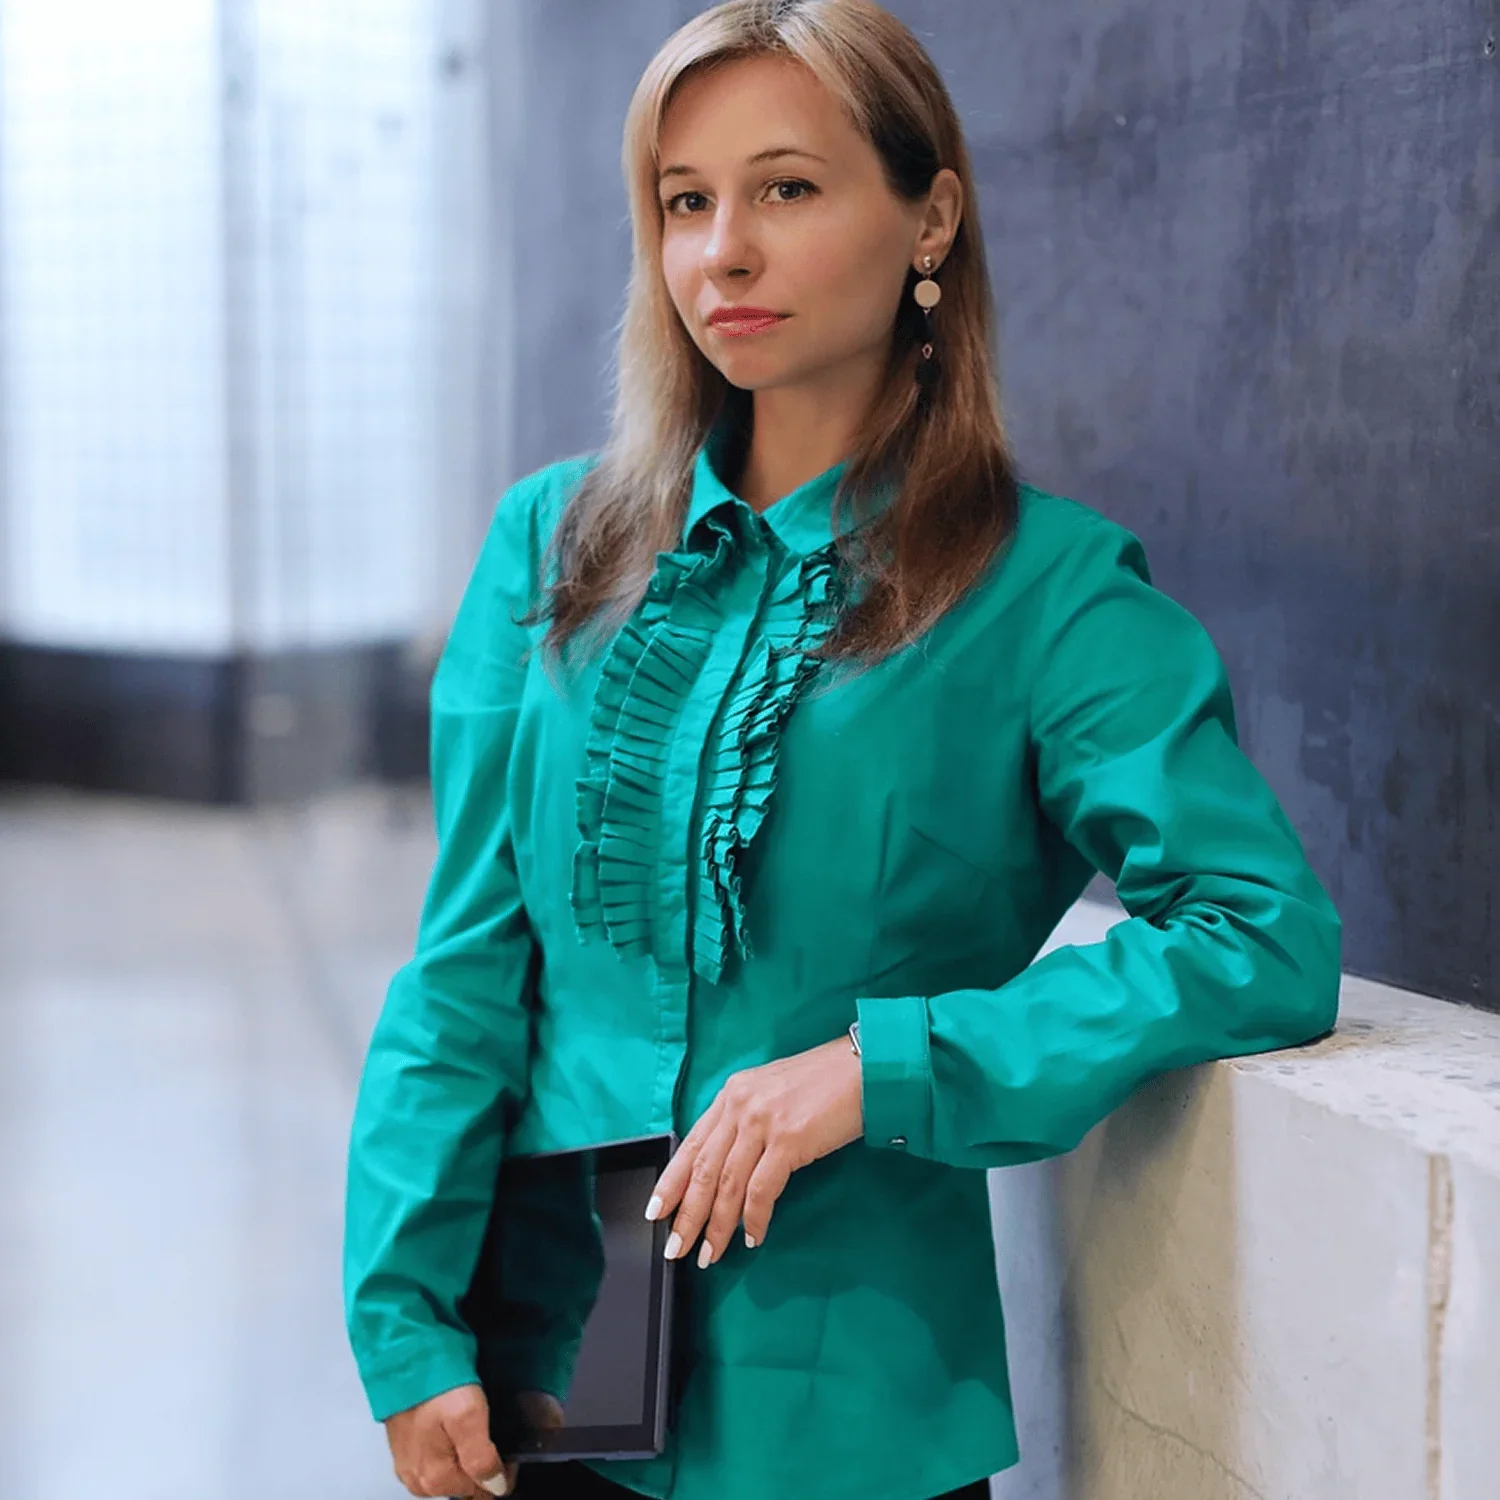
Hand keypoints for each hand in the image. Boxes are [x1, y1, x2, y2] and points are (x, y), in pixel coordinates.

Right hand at [384, 1383, 560, 1496]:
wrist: (402, 1355)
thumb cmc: (434, 1382)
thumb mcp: (467, 1417)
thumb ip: (482, 1458)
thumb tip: (496, 1486)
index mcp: (435, 1479)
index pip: (482, 1491)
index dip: (502, 1470)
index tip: (509, 1446)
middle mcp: (419, 1480)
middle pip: (465, 1482)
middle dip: (483, 1462)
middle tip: (492, 1428)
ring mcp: (410, 1464)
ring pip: (452, 1469)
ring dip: (467, 1453)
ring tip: (475, 1422)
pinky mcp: (406, 1447)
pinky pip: (437, 1456)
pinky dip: (451, 1444)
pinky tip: (455, 1422)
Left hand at [645, 1034, 863, 1266]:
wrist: (863, 1068)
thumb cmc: (824, 1083)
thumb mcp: (771, 1093)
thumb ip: (745, 1121)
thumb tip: (727, 1167)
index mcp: (732, 1095)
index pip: (691, 1144)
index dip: (670, 1182)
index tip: (656, 1211)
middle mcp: (740, 1106)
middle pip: (703, 1169)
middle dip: (687, 1214)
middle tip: (677, 1247)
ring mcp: (762, 1122)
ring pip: (727, 1184)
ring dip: (717, 1225)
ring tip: (710, 1254)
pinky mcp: (789, 1140)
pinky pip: (761, 1190)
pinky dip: (754, 1219)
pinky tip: (752, 1237)